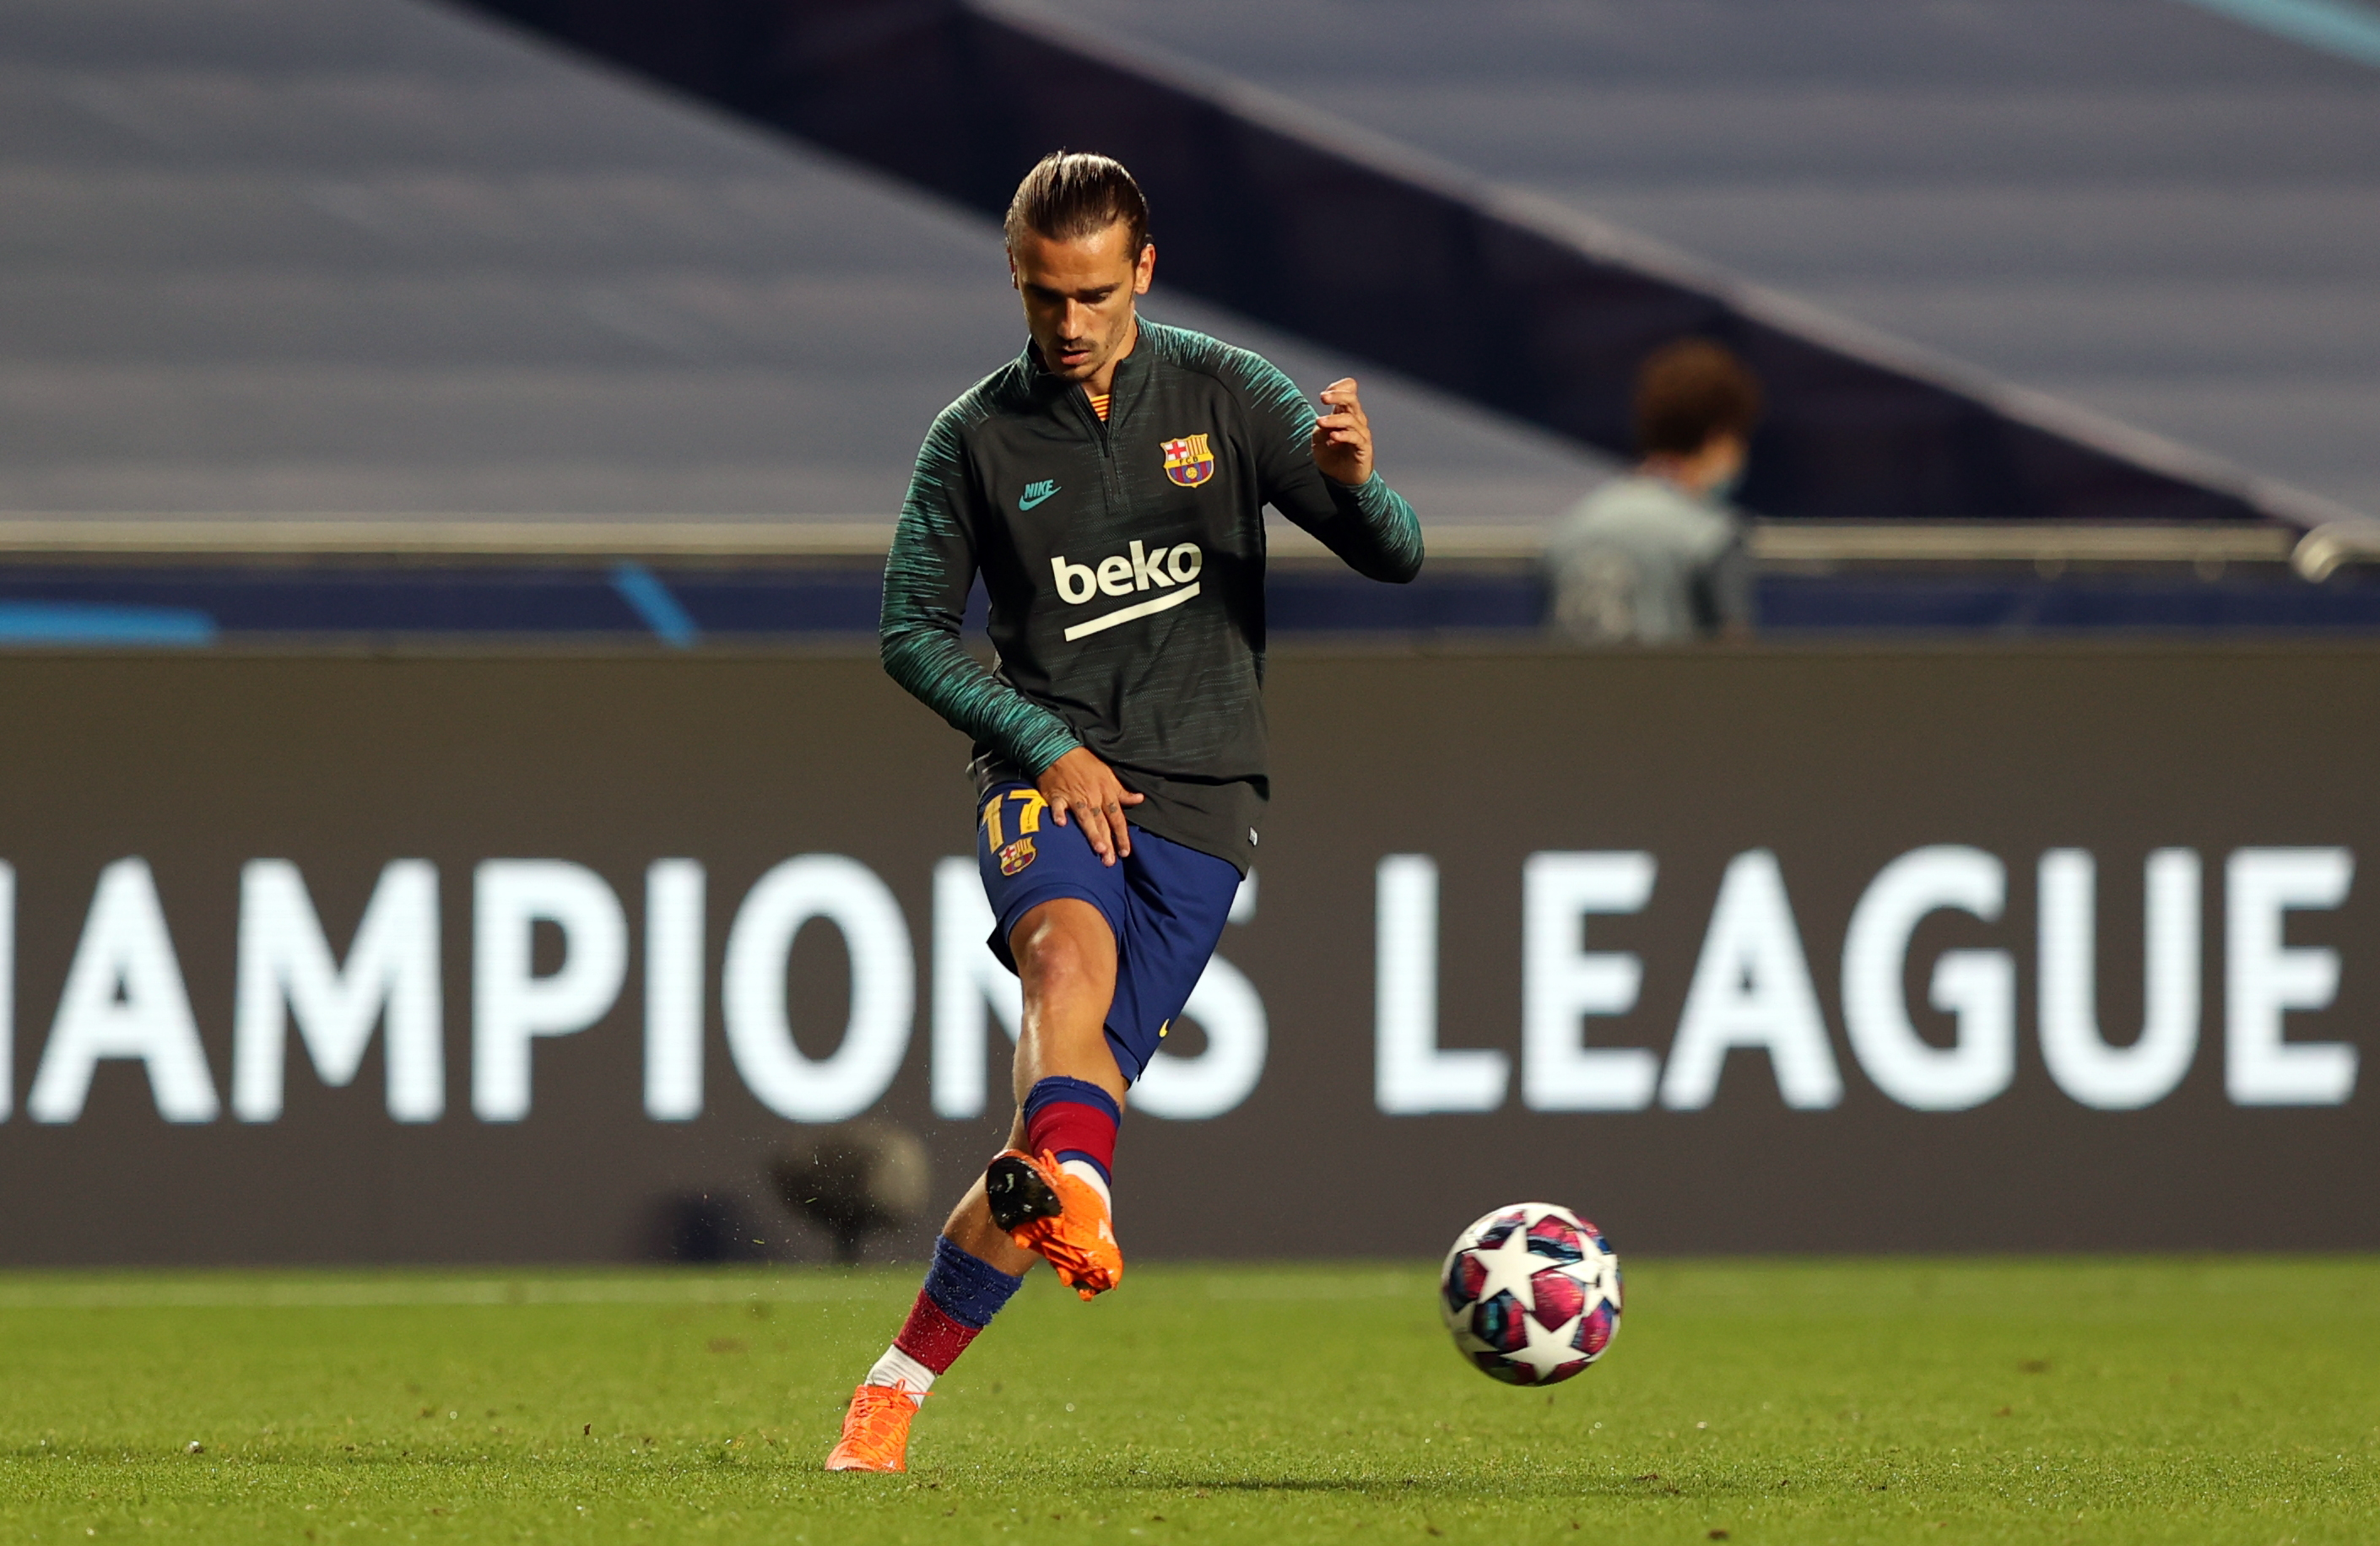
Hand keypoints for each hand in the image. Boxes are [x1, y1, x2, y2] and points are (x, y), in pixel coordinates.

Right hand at [1037, 747, 1144, 865]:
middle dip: (1108, 841)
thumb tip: (1139, 799)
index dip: (1122, 835)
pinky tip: (1061, 824)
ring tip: (1098, 849)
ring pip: (1085, 817)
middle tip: (1111, 861)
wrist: (1059, 749)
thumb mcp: (1107, 774)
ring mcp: (1074, 797)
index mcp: (1105, 792)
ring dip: (1092, 832)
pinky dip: (1059, 814)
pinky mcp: (1057, 796)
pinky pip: (1058, 806)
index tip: (1125, 852)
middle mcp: (1092, 797)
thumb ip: (1121, 791)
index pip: (1117, 817)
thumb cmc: (1084, 763)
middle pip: (1102, 822)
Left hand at [1311, 376, 1373, 485]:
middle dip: (1337, 396)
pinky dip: (1344, 435)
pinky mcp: (1364, 447)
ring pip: (1351, 419)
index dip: (1338, 388)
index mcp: (1345, 413)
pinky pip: (1356, 437)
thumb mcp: (1318, 440)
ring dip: (1334, 419)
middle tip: (1323, 398)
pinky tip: (1333, 437)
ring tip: (1320, 422)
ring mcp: (1361, 433)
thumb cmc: (1332, 457)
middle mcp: (1355, 420)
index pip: (1349, 392)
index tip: (1324, 395)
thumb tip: (1322, 421)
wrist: (1342, 479)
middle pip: (1352, 399)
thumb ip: (1320, 428)